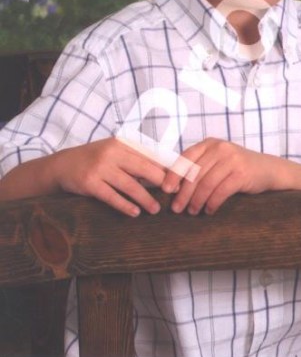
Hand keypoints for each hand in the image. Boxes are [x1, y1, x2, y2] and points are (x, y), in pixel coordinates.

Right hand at [51, 138, 165, 216]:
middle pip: (143, 168)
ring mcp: (100, 167)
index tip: (181, 178)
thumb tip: (165, 172)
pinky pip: (111, 196)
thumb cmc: (96, 159)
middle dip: (161, 181)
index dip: (166, 167)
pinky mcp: (89, 183)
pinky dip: (124, 205)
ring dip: (145, 198)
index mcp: (122, 143)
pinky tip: (135, 212)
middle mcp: (112, 152)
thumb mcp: (115, 152)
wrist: (62, 165)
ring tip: (156, 209)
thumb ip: (136, 159)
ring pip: (129, 185)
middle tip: (173, 193)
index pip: (149, 155)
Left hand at [162, 138, 281, 215]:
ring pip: (206, 184)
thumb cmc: (237, 168)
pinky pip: (221, 191)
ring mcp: (232, 159)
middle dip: (183, 193)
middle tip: (176, 209)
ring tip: (192, 211)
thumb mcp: (217, 160)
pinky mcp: (242, 173)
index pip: (186, 158)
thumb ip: (199, 166)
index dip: (174, 174)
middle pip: (195, 173)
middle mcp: (220, 148)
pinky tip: (209, 211)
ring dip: (197, 201)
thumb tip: (172, 186)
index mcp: (210, 143)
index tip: (165, 190)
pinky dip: (212, 204)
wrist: (268, 169)